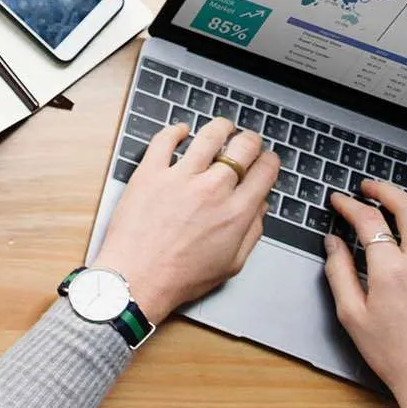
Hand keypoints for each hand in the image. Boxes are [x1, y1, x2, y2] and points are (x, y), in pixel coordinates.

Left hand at [93, 119, 279, 324]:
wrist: (136, 280)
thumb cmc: (179, 278)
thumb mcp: (231, 264)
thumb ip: (251, 232)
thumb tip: (260, 208)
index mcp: (236, 211)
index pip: (266, 170)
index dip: (270, 161)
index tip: (265, 161)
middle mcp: (212, 189)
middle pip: (244, 146)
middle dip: (251, 140)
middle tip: (247, 142)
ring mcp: (180, 178)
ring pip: (210, 135)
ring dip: (221, 127)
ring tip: (222, 128)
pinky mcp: (149, 173)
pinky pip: (164, 139)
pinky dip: (175, 131)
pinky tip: (180, 132)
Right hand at [324, 181, 406, 407]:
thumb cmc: (395, 357)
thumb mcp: (353, 318)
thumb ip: (339, 273)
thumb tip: (332, 243)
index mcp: (393, 273)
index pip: (369, 222)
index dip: (351, 206)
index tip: (340, 201)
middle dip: (386, 192)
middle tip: (370, 188)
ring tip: (402, 204)